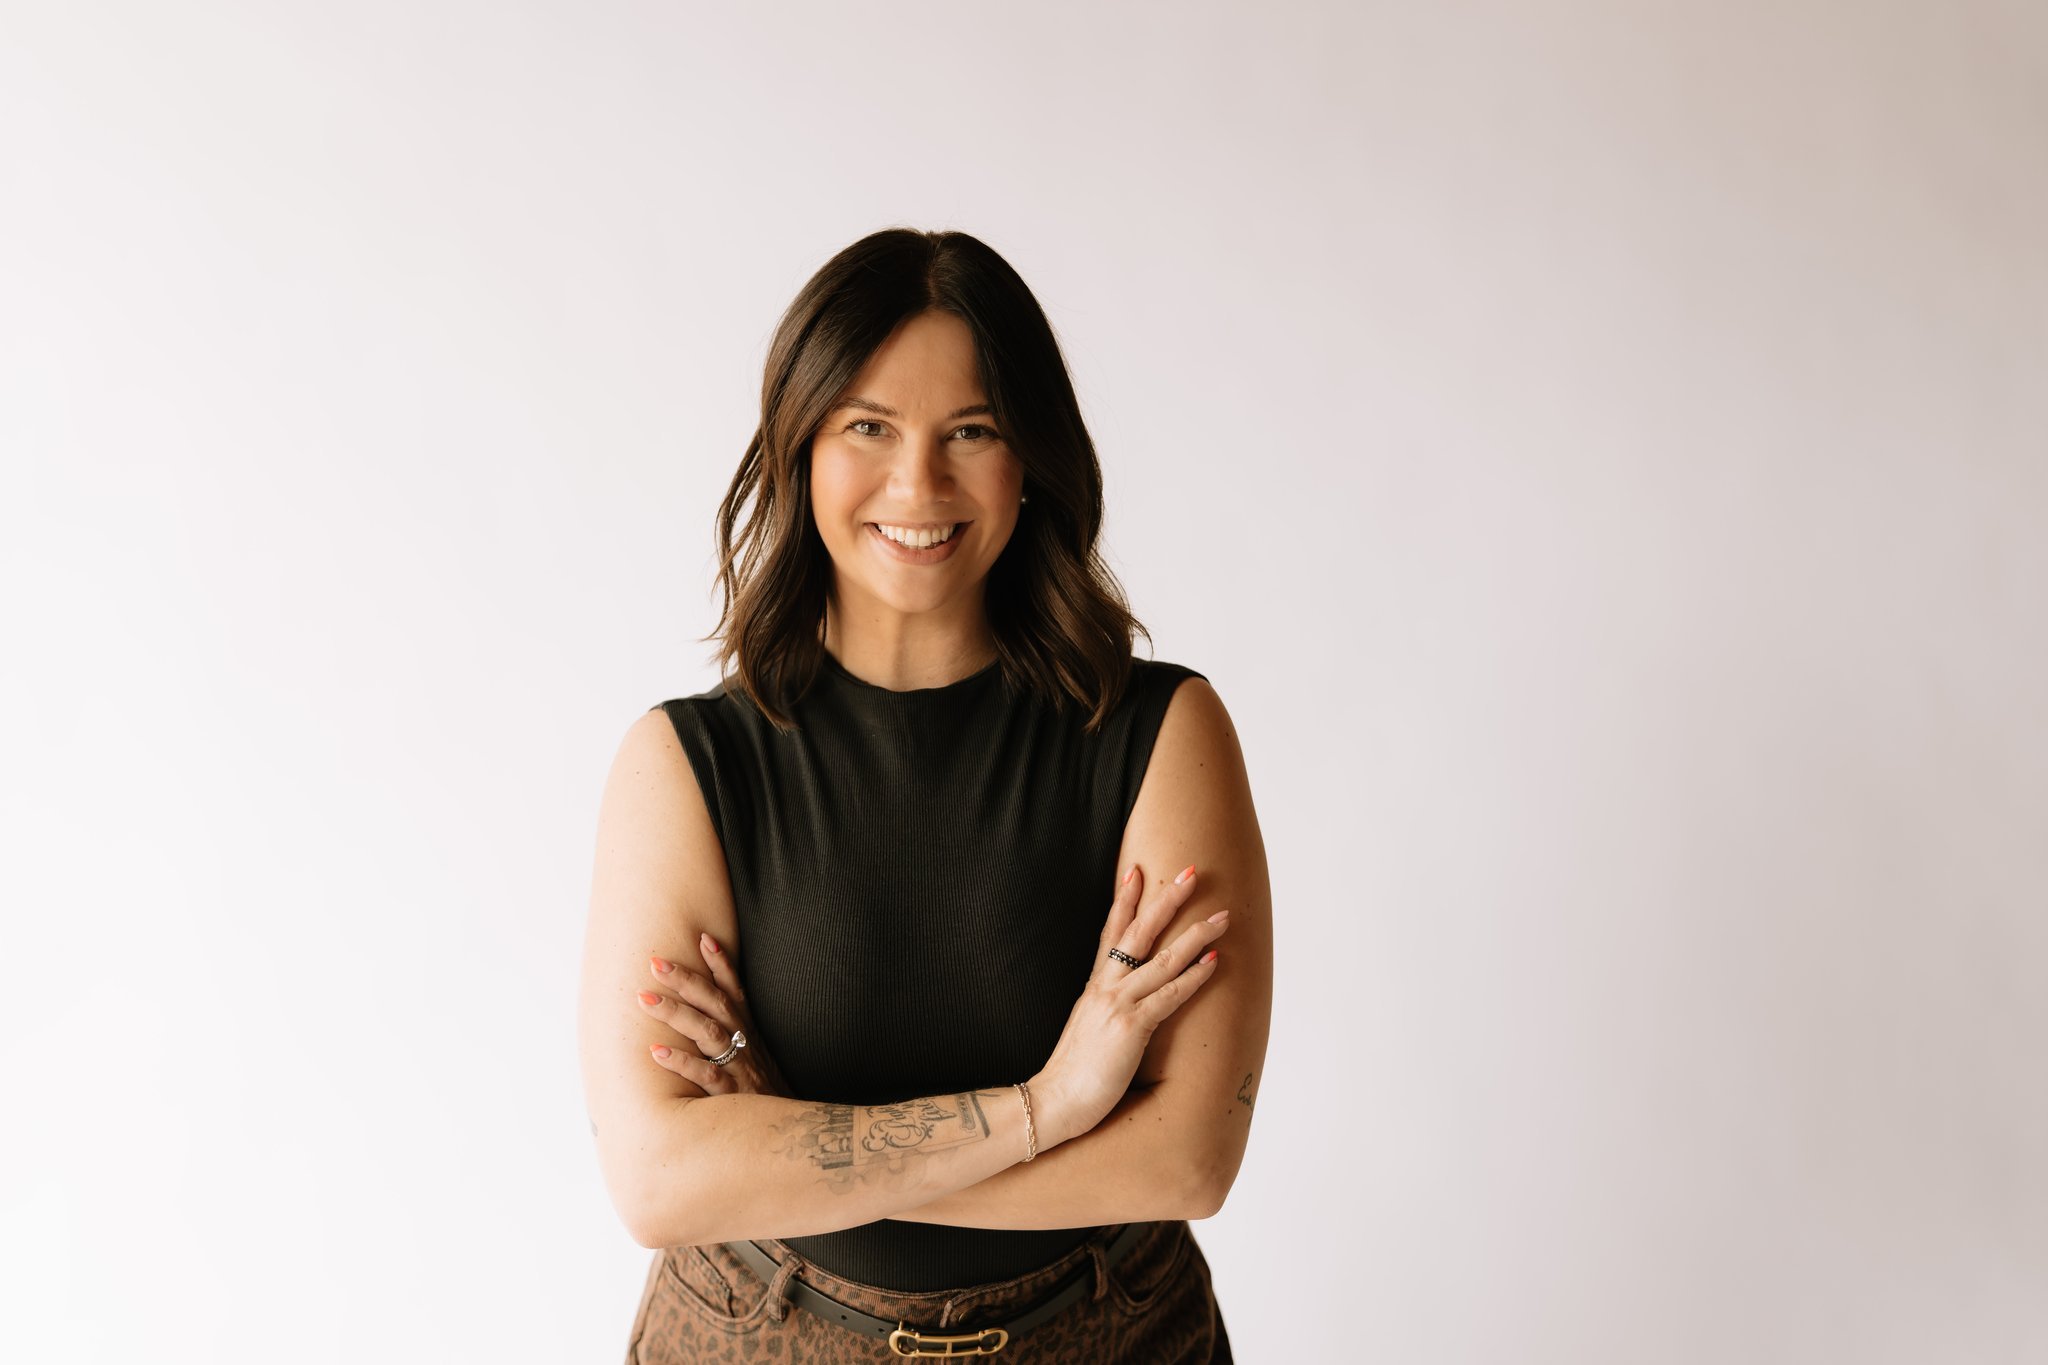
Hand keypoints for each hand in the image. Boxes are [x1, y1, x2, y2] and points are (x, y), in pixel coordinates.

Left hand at [637, 933, 793, 1097]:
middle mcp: (745, 1044)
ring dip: (676, 1013)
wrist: (785, 1130)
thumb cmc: (762, 1094)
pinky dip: (682, 1063)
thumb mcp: (754, 1059)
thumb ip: (732, 1037)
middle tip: (656, 961)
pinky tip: (656, 1052)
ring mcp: (740, 1067)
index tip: (703, 937)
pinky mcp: (732, 1095)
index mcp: (749, 1033)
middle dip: (686, 979)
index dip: (721, 964)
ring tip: (644, 999)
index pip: (734, 991)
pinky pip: (706, 1075)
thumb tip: (702, 1016)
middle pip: (716, 1003)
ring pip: (708, 1033)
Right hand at [1028, 863, 1227, 1148]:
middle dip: (1167, 900)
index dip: (1125, 900)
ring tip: (1221, 916)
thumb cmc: (1072, 1074)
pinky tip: (1214, 962)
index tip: (1137, 872)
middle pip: (1139, 932)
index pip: (1110, 933)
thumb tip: (1118, 1007)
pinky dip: (1193, 977)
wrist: (1053, 1101)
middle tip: (1190, 872)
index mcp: (1094, 987)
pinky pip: (1169, 995)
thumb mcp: (1086, 1030)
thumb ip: (1102, 1011)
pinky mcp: (1131, 1028)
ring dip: (1195, 935)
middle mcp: (1105, 988)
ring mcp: (1118, 1005)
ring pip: (1162, 959)